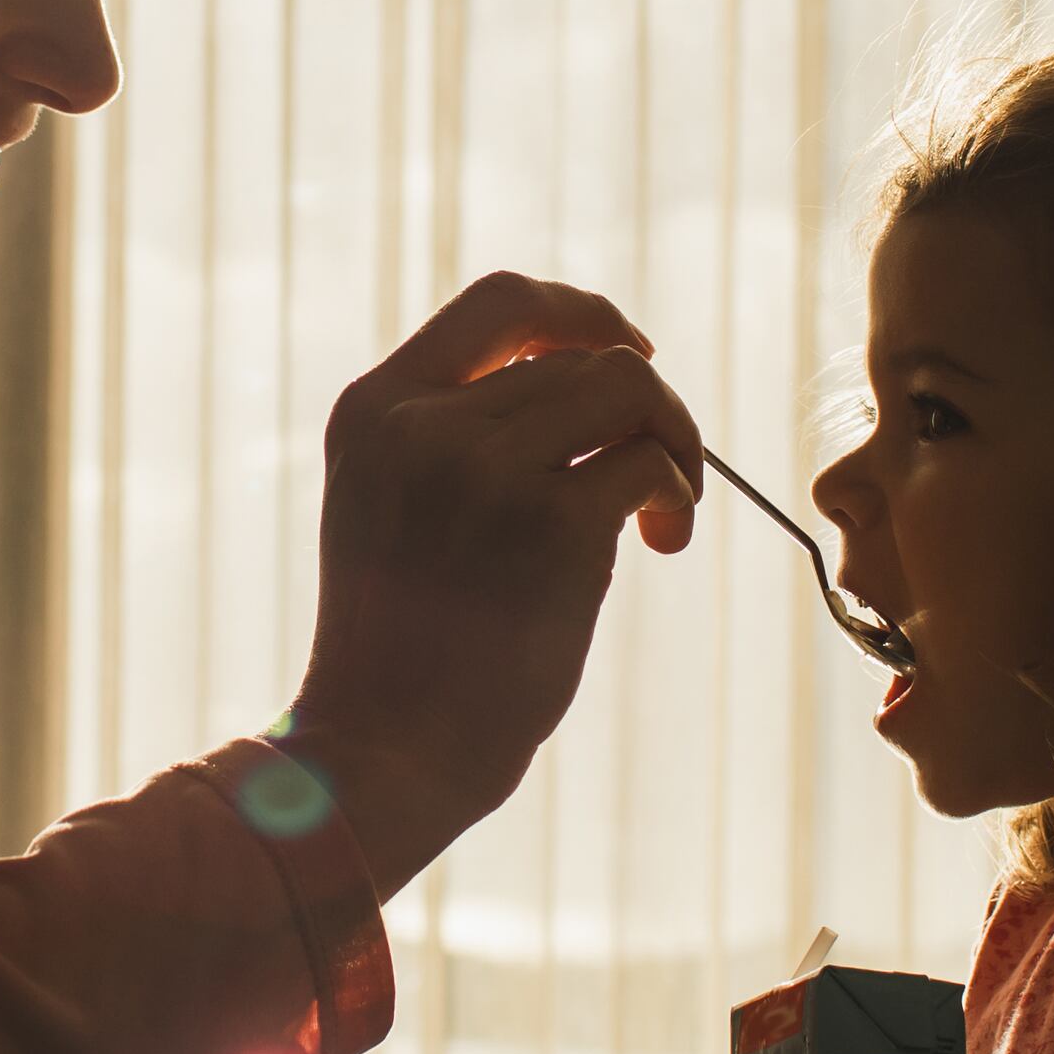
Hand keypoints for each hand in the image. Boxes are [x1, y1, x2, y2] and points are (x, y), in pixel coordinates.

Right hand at [280, 274, 701, 879]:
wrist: (383, 752)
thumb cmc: (401, 648)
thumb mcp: (388, 505)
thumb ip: (452, 433)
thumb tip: (584, 373)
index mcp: (375, 409)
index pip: (499, 301)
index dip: (580, 314)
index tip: (629, 352)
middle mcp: (423, 424)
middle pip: (582, 354)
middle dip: (646, 404)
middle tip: (661, 475)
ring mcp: (484, 468)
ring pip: (626, 388)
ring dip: (673, 438)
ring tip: (666, 508)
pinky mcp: (549, 523)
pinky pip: (649, 463)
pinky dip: (678, 492)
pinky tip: (663, 542)